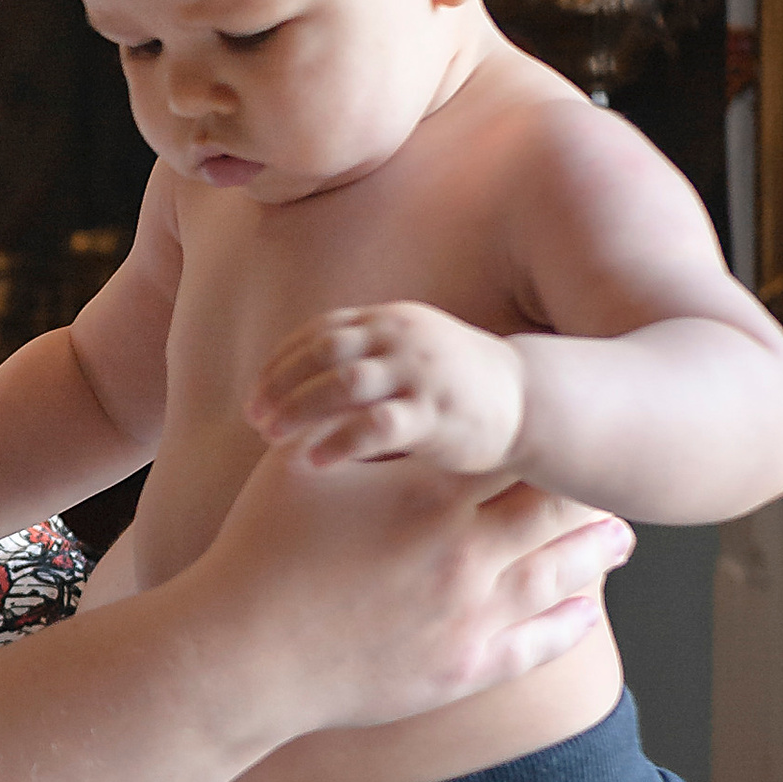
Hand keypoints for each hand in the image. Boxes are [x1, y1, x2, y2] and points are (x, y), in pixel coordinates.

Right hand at [178, 442, 631, 739]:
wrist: (243, 654)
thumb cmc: (261, 552)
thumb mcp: (303, 471)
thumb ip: (352, 434)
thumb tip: (375, 398)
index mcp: (429, 499)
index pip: (513, 456)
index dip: (544, 441)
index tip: (564, 431)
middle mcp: (465, 555)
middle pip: (553, 510)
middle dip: (583, 491)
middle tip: (610, 479)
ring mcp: (470, 618)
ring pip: (561, 575)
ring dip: (595, 552)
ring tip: (620, 537)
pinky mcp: (464, 671)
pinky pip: (537, 645)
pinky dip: (570, 623)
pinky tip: (588, 608)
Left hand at [248, 302, 526, 475]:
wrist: (528, 400)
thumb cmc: (457, 384)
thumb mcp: (408, 353)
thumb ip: (364, 357)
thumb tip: (302, 380)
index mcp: (390, 321)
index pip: (320, 332)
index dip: (282, 361)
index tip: (256, 392)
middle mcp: (401, 339)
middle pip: (321, 354)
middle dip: (280, 385)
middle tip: (254, 417)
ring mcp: (418, 375)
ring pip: (340, 385)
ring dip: (298, 410)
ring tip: (271, 437)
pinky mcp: (433, 414)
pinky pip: (374, 426)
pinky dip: (337, 442)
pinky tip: (314, 460)